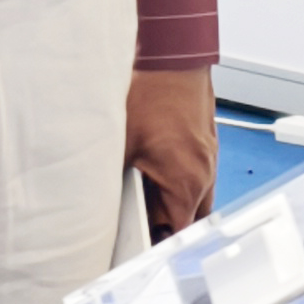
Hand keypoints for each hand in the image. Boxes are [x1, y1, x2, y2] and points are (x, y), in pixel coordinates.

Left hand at [126, 65, 217, 239]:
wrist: (169, 53)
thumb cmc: (149, 93)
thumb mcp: (120, 145)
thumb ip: (112, 181)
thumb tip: (95, 204)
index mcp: (187, 182)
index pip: (176, 233)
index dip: (156, 245)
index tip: (140, 250)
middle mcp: (204, 171)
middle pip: (189, 218)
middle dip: (165, 226)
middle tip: (138, 231)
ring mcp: (208, 154)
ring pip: (195, 195)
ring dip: (173, 202)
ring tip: (145, 201)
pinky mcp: (205, 138)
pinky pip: (197, 171)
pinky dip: (179, 179)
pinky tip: (154, 170)